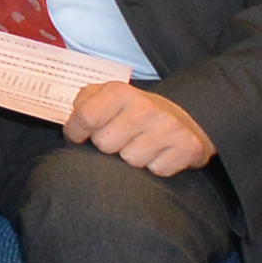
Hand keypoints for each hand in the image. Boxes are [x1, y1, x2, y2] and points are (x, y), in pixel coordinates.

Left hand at [65, 80, 220, 177]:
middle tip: (122, 137)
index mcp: (120, 91)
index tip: (79, 136)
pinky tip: (160, 153)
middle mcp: (146, 106)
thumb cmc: (135, 111)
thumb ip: (83, 104)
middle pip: (105, 143)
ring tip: (142, 144)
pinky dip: (156, 166)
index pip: (85, 117)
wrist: (183, 119)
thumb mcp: (106, 97)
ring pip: (131, 160)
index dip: (76, 132)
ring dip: (133, 158)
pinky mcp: (190, 146)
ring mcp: (170, 126)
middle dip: (108, 145)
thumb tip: (71, 126)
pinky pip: (158, 171)